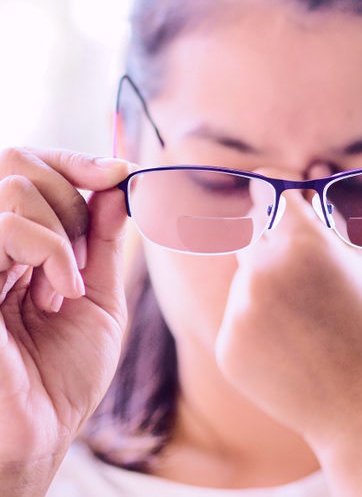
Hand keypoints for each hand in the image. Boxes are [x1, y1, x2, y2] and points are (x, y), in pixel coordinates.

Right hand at [0, 148, 131, 491]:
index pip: (28, 166)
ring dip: (62, 230)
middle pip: (19, 164)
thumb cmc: (63, 376)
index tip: (119, 172)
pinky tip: (61, 290)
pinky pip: (5, 226)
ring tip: (67, 285)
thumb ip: (102, 241)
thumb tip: (116, 184)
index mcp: (16, 244)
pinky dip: (50, 248)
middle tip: (84, 253)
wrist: (40, 433)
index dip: (74, 159)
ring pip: (12, 188)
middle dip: (71, 195)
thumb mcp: (99, 298)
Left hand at [214, 176, 361, 493]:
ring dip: (269, 287)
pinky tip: (296, 348)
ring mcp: (240, 311)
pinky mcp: (228, 346)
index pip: (270, 192)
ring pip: (246, 279)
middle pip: (253, 233)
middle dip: (276, 242)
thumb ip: (332, 219)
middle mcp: (261, 271)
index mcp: (302, 242)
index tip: (284, 195)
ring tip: (312, 323)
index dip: (280, 191)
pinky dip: (260, 327)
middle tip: (311, 273)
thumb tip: (310, 180)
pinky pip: (240, 319)